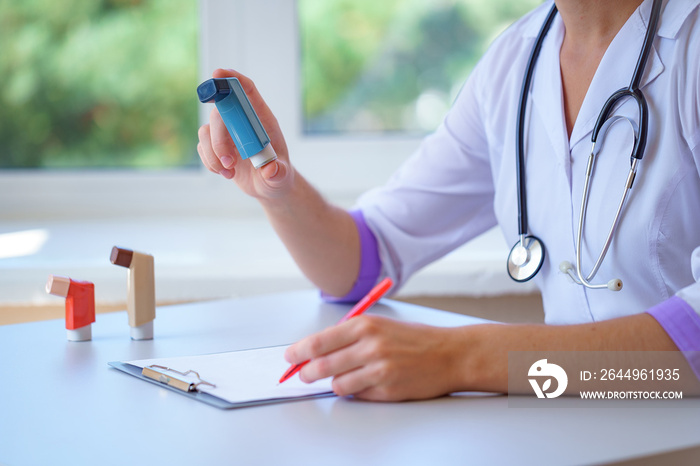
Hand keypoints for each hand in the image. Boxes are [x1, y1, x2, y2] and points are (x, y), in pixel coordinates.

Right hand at [197, 69, 293, 199]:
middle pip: (220, 113)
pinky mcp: (216, 147)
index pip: (247, 91)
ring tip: (229, 172)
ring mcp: (227, 133)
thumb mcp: (281, 176)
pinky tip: (227, 173)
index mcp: (261, 119)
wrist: (268, 187)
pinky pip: (202, 147)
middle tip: (229, 162)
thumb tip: (270, 170)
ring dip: (213, 155)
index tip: (218, 73)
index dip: (233, 79)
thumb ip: (277, 172)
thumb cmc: (278, 176)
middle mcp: (242, 122)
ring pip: (206, 131)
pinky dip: (210, 162)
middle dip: (219, 139)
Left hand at [284, 315, 472, 400]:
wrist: (449, 354)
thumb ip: (349, 336)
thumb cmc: (414, 339)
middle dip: (307, 373)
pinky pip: (357, 395)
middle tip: (304, 375)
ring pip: (337, 384)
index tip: (290, 357)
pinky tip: (365, 383)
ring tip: (343, 378)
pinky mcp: (387, 390)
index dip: (299, 352)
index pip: (319, 342)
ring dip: (334, 383)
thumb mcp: (380, 326)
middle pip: (321, 366)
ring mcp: (379, 370)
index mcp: (365, 325)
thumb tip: (317, 350)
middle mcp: (370, 346)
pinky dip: (355, 392)